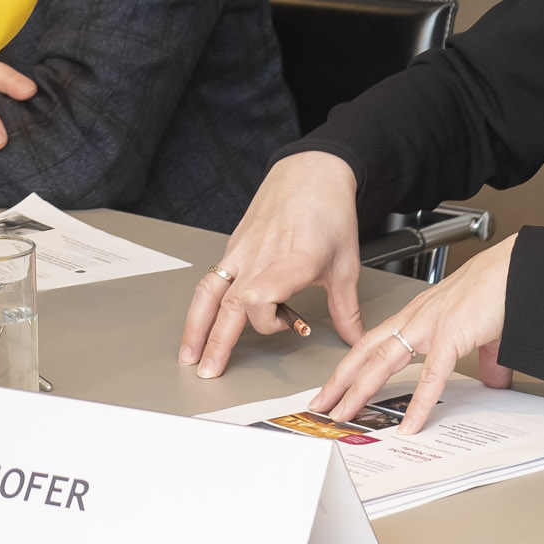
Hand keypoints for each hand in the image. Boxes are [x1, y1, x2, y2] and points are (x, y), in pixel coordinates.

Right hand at [181, 150, 366, 376]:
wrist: (311, 172)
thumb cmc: (329, 212)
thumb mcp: (346, 264)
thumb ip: (345, 308)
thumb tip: (353, 339)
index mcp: (291, 261)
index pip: (261, 296)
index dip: (266, 318)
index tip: (288, 326)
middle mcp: (260, 257)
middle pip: (228, 304)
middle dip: (216, 342)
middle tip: (209, 372)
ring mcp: (243, 251)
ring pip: (209, 291)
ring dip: (196, 326)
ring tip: (189, 354)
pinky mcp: (234, 245)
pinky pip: (212, 277)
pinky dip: (201, 303)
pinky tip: (199, 322)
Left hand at [308, 237, 516, 433]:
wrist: (515, 268)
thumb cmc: (498, 288)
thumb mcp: (482, 331)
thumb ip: (483, 358)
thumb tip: (492, 380)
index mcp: (417, 316)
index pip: (372, 343)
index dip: (350, 366)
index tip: (335, 386)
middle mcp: (415, 319)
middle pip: (365, 353)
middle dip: (339, 382)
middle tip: (321, 405)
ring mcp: (428, 327)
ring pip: (381, 362)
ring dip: (358, 391)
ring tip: (343, 415)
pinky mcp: (451, 336)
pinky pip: (430, 376)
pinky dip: (418, 404)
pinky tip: (408, 424)